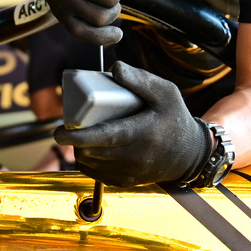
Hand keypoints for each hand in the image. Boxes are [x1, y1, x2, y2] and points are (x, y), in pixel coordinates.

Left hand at [54, 61, 208, 187]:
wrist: (189, 154)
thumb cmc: (175, 118)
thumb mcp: (165, 92)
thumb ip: (140, 79)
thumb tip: (114, 68)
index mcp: (145, 133)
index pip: (105, 137)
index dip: (78, 136)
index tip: (60, 131)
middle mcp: (137, 157)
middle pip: (92, 153)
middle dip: (74, 141)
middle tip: (69, 127)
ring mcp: (131, 173)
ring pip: (91, 165)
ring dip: (80, 151)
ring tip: (81, 135)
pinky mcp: (126, 182)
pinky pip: (97, 174)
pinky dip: (88, 162)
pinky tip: (91, 149)